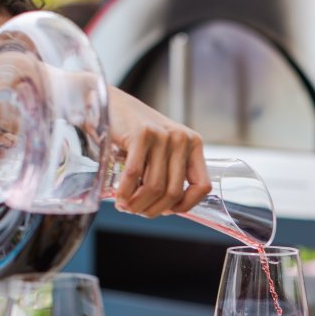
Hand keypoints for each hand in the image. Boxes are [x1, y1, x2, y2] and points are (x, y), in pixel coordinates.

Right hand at [107, 87, 210, 217]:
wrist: (111, 104)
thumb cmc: (136, 133)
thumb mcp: (162, 151)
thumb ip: (170, 173)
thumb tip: (169, 209)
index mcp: (193, 144)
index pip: (203, 186)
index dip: (186, 205)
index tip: (168, 210)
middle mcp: (182, 139)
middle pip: (174, 192)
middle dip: (154, 209)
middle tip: (137, 211)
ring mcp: (163, 136)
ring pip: (155, 187)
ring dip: (138, 204)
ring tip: (126, 206)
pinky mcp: (141, 134)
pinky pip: (135, 175)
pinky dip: (126, 192)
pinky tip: (119, 197)